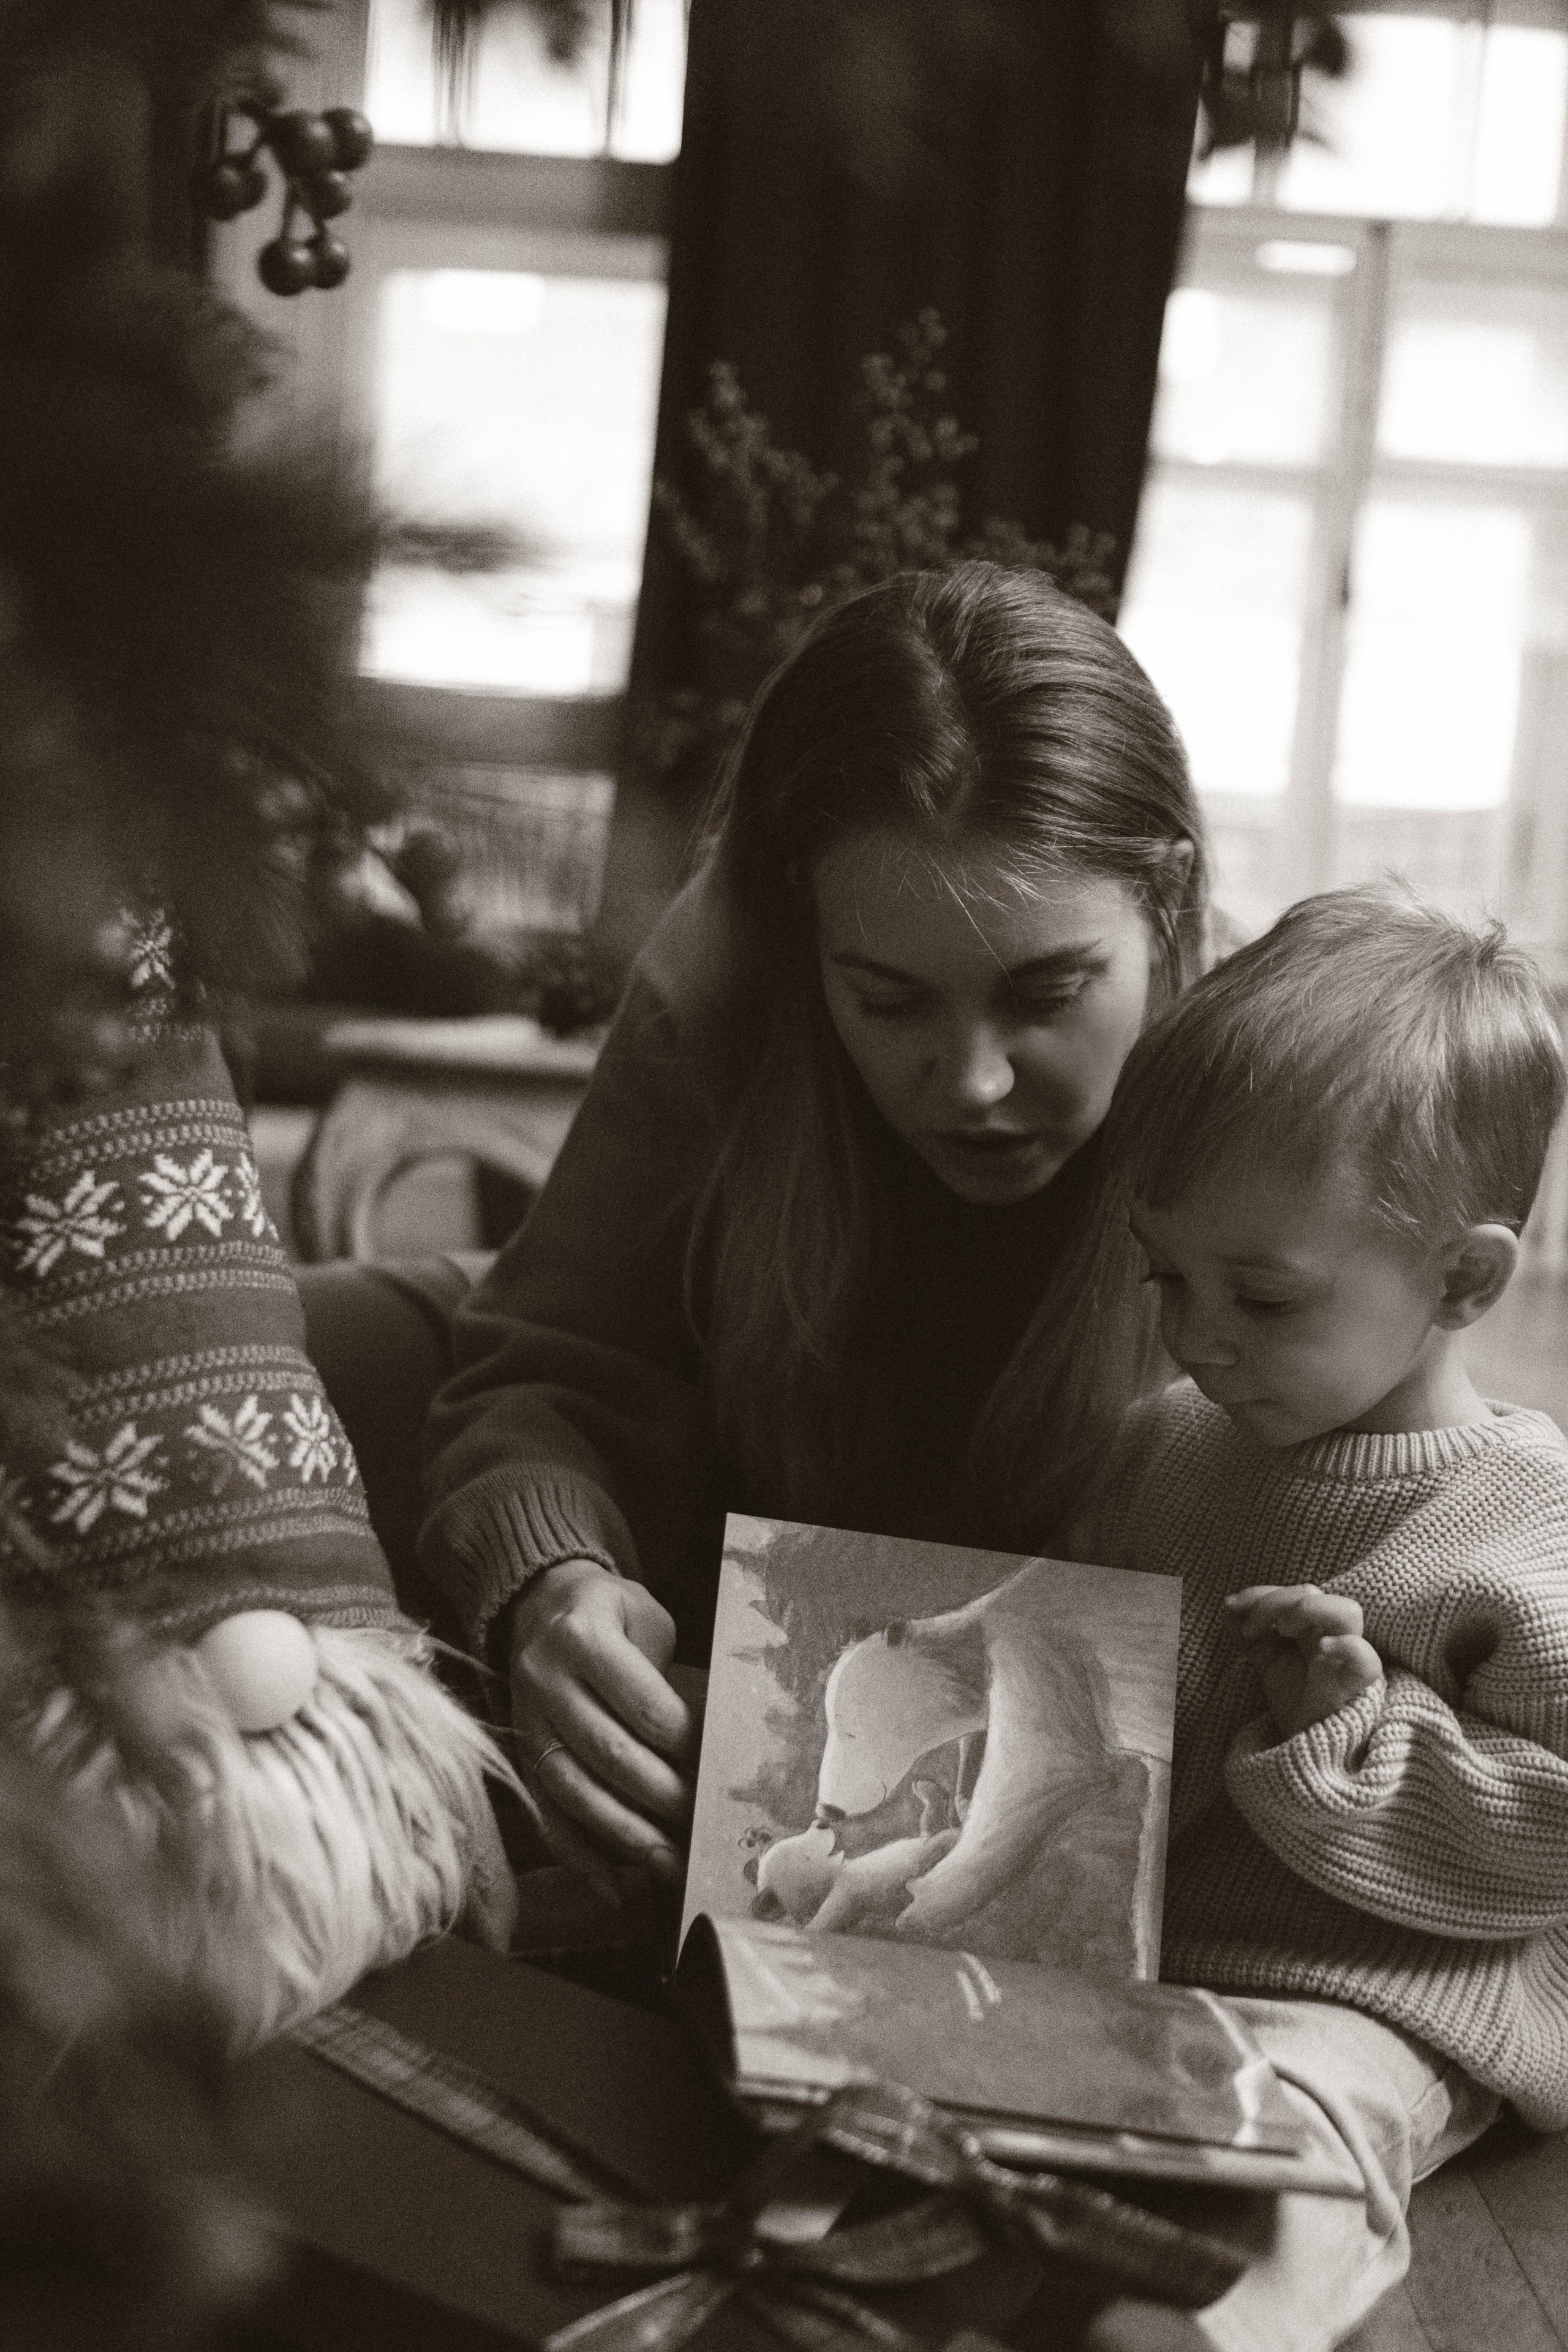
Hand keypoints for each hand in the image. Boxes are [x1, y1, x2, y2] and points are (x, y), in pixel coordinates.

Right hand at [506, 1559, 695, 1896]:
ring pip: (572, 1789)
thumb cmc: (610, 1614)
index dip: (683, 1740)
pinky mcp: (518, 1753)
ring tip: (671, 1864)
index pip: (640, 1699)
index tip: (717, 1766)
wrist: (539, 1604)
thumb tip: (710, 1744)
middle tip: (703, 1822)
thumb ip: (667, 1672)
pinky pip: (544, 1812)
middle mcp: (545, 1677)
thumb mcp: (644, 1617)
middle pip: (606, 1750)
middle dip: (661, 1795)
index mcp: (583, 1633)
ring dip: (625, 1834)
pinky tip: (614, 1885)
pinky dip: (578, 1855)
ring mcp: (525, 1719)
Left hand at [1226, 1584, 1383, 1740]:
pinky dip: (1347, 1647)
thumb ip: (1250, 1635)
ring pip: (1347, 1611)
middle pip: (1313, 1594)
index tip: (1232, 1606)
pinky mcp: (1355, 1686)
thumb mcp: (1268, 1662)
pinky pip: (1367, 1661)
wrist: (1308, 1748)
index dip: (1261, 1593)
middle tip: (1254, 1627)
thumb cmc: (1297, 1701)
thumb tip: (1229, 1607)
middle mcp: (1330, 1636)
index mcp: (1310, 1629)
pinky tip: (1322, 1648)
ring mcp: (1344, 1659)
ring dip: (1309, 1608)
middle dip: (1275, 1600)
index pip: (1293, 1592)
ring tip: (1284, 1629)